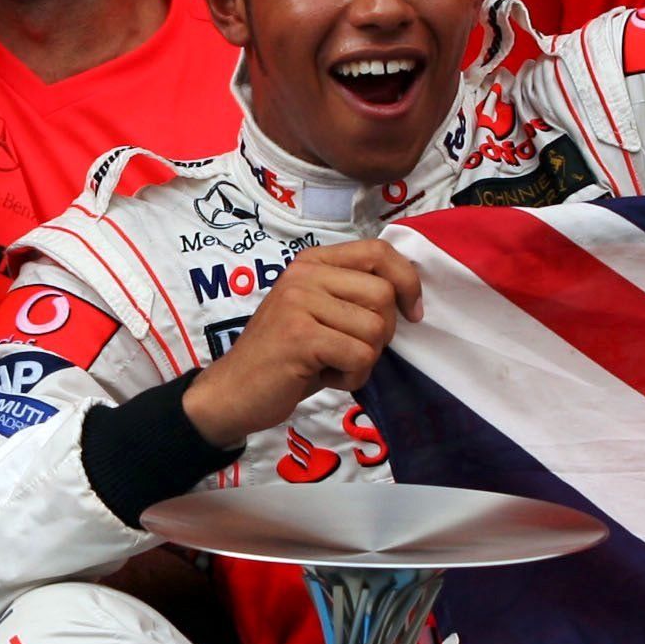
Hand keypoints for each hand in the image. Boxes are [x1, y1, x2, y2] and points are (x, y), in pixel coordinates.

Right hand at [180, 239, 422, 447]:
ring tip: (331, 365)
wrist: (232, 391)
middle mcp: (304, 275)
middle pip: (383, 295)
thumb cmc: (284, 357)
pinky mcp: (300, 336)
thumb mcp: (317, 313)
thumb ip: (352, 296)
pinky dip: (352, 378)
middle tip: (350, 351)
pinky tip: (325, 378)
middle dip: (381, 334)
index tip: (412, 313)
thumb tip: (408, 295)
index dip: (407, 281)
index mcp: (312, 263)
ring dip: (363, 361)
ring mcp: (300, 303)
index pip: (378, 252)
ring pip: (375, 329)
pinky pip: (359, 356)